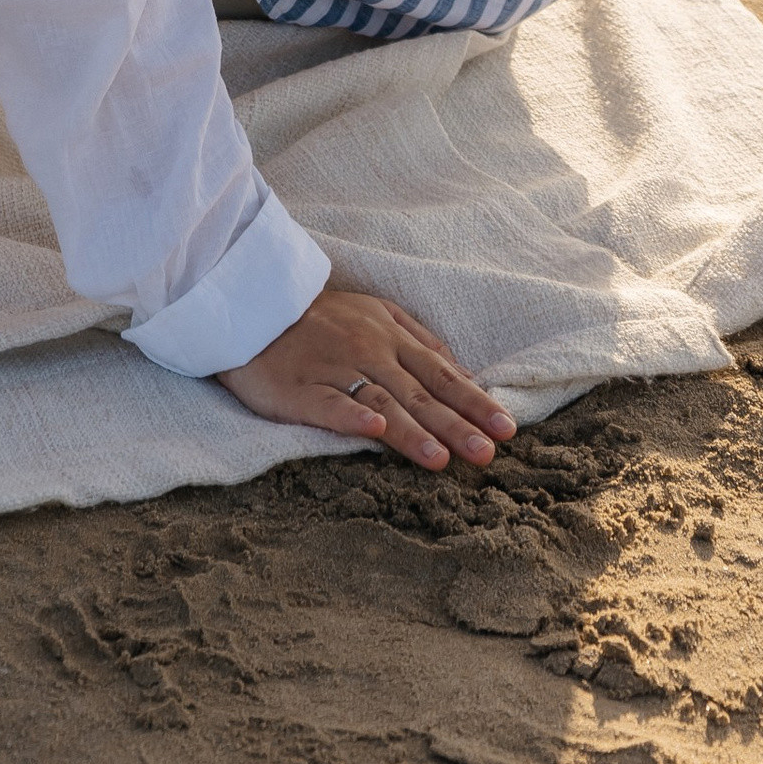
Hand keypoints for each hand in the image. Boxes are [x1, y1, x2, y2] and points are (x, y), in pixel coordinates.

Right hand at [216, 284, 515, 470]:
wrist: (255, 304)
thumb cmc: (322, 316)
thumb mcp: (377, 312)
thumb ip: (420, 341)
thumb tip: (465, 375)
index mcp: (389, 336)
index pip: (440, 374)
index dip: (474, 401)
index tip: (507, 428)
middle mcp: (368, 352)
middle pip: (419, 393)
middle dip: (456, 424)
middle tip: (487, 453)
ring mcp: (334, 370)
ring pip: (381, 401)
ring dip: (413, 431)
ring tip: (441, 459)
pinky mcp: (301, 389)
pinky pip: (330, 403)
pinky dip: (353, 415)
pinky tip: (375, 429)